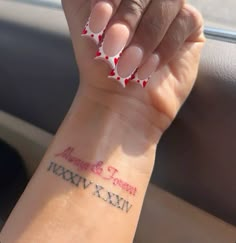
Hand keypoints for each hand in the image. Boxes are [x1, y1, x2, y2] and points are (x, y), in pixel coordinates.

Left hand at [62, 0, 204, 138]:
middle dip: (127, 19)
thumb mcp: (83, 25)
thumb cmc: (101, 67)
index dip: (113, 0)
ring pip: (168, 2)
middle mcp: (145, 0)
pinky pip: (185, 21)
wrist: (121, 103)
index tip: (97, 23)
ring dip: (145, 37)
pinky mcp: (188, 27)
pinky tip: (149, 68)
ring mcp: (168, 11)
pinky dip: (164, 47)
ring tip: (129, 65)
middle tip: (112, 48)